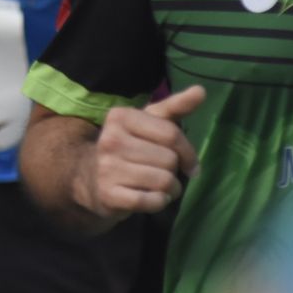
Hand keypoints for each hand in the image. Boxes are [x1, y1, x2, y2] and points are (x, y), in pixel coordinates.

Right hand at [76, 86, 205, 220]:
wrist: (91, 178)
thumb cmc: (128, 147)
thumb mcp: (148, 123)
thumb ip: (175, 107)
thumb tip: (201, 91)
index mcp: (121, 117)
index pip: (171, 134)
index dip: (188, 152)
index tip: (188, 162)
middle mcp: (110, 139)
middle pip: (169, 160)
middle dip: (174, 171)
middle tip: (163, 172)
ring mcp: (107, 167)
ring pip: (164, 181)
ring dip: (170, 189)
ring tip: (159, 186)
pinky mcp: (109, 195)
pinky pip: (151, 201)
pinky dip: (158, 202)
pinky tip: (150, 197)